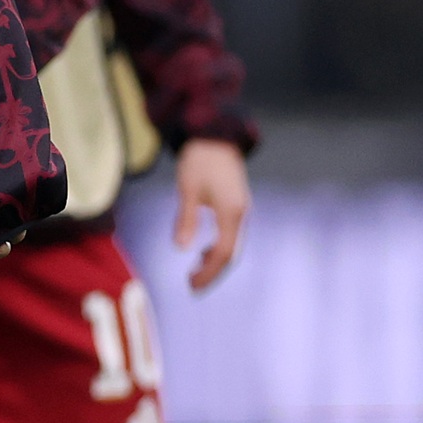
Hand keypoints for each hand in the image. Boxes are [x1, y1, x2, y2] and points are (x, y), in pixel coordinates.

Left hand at [170, 136, 249, 291]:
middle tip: (192, 287)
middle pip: (231, 254)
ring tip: (194, 273)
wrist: (216, 136)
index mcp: (231, 213)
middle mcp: (241, 214)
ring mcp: (241, 210)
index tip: (191, 285)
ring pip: (232, 245)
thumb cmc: (199, 160)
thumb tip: (181, 248)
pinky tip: (203, 252)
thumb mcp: (187, 190)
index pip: (222, 253)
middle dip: (213, 272)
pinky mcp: (236, 205)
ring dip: (215, 261)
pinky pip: (231, 235)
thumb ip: (186, 219)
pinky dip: (219, 248)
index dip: (207, 272)